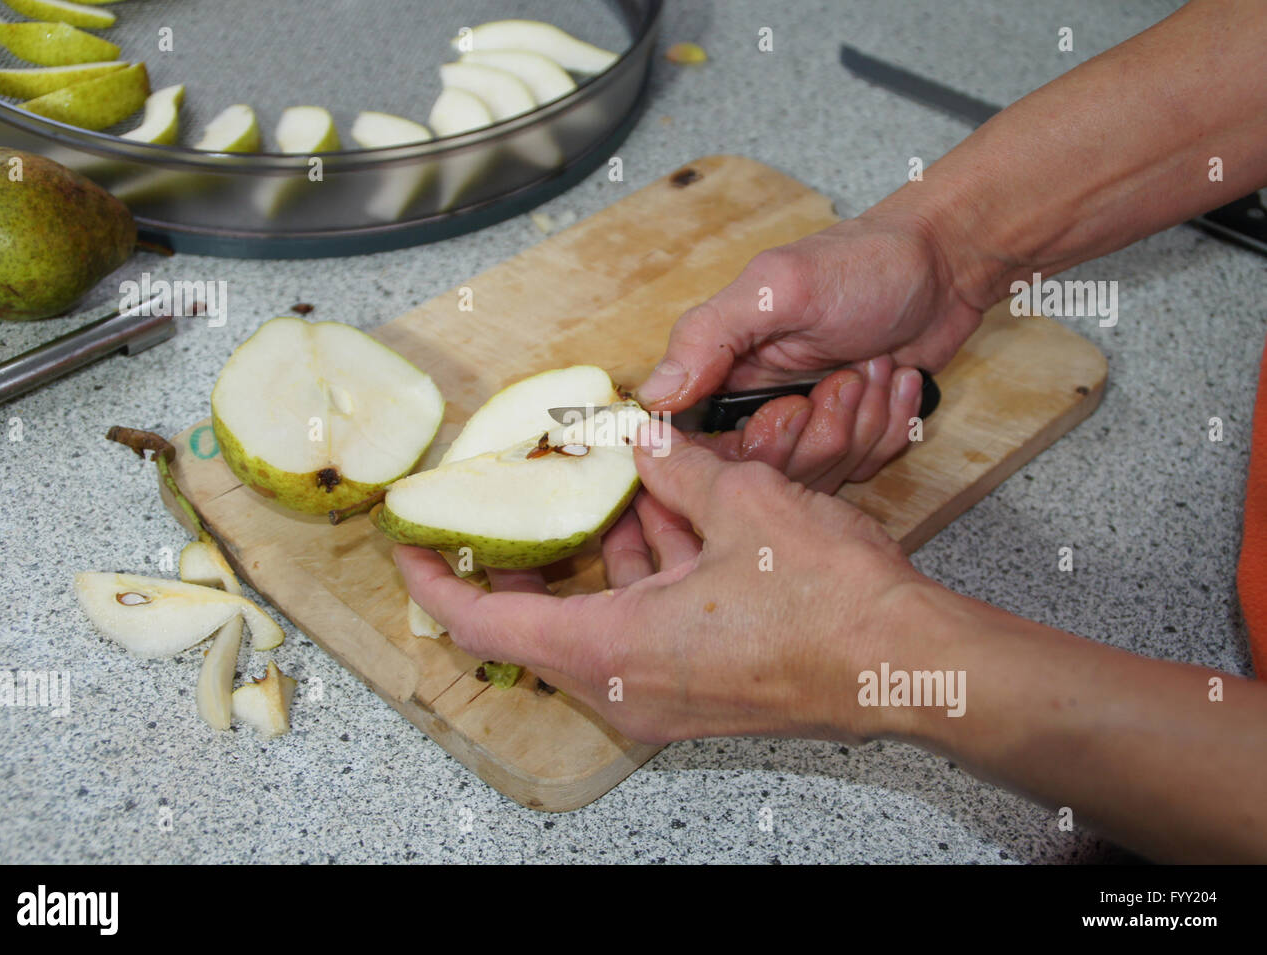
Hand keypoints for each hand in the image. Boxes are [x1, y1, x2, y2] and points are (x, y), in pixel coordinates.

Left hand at [392, 424, 923, 744]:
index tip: (413, 548)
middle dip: (530, 557)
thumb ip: (675, 464)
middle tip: (512, 505)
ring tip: (610, 490)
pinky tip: (671, 518)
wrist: (909, 664)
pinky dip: (645, 579)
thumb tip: (636, 433)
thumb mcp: (741, 504)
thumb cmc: (828, 602)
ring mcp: (667, 697)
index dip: (440, 584)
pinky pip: (646, 632)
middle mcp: (628, 688)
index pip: (489, 627)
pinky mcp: (703, 692)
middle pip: (542, 625)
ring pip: (602, 622)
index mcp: (613, 650)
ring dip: (603, 557)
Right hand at [637, 211, 983, 490]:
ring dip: (862, 420)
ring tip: (876, 365)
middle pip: (767, 471)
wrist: (946, 263)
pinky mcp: (852, 434)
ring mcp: (809, 422)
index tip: (787, 412)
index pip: (700, 447)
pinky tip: (897, 378)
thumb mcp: (778, 289)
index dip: (743, 449)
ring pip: (819, 474)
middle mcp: (758, 401)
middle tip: (847, 377)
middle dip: (819, 432)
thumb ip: (708, 337)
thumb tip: (652, 394)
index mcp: (724, 367)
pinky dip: (890, 424)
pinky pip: (861, 467)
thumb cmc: (864, 263)